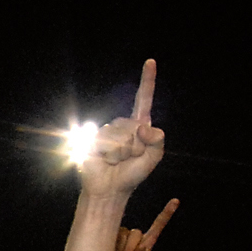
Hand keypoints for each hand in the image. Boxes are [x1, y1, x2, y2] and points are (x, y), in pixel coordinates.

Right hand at [77, 59, 165, 202]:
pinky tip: (105, 160)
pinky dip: (109, 154)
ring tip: (116, 161)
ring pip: (119, 134)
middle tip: (128, 159)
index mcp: (140, 126)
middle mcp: (124, 125)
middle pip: (133, 124)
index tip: (150, 61)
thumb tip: (141, 126)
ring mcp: (107, 131)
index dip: (147, 80)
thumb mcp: (154, 157)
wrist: (110, 189)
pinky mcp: (93, 138)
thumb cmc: (132, 174)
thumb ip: (158, 139)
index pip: (144, 99)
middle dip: (134, 145)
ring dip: (121, 152)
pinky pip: (106, 141)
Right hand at [113, 197, 178, 250]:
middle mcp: (132, 236)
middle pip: (134, 234)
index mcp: (144, 244)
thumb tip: (143, 249)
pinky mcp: (105, 234)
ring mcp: (119, 234)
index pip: (156, 228)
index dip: (166, 214)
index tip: (176, 201)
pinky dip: (109, 246)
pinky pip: (108, 236)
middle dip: (129, 248)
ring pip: (120, 235)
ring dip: (118, 250)